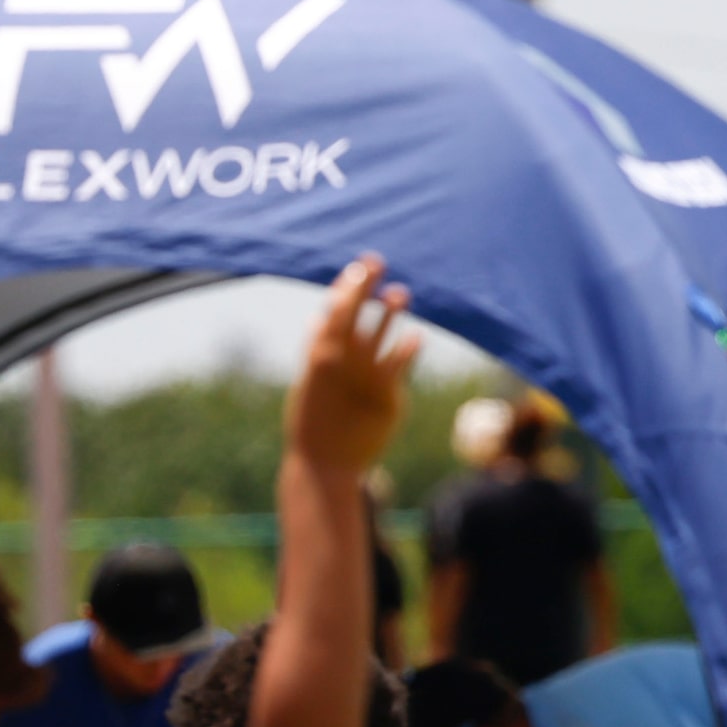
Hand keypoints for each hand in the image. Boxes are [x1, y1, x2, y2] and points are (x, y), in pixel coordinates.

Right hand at [287, 255, 419, 478]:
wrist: (325, 465)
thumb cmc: (315, 422)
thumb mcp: (310, 381)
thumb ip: (316, 350)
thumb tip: (318, 320)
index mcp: (318, 356)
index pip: (332, 310)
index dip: (346, 286)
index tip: (358, 268)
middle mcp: (341, 363)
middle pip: (354, 314)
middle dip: (364, 285)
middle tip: (376, 261)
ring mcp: (365, 379)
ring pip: (380, 335)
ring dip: (390, 312)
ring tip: (402, 292)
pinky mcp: (387, 398)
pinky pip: (400, 366)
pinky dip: (408, 348)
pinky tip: (416, 336)